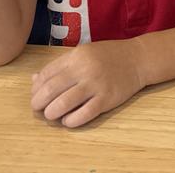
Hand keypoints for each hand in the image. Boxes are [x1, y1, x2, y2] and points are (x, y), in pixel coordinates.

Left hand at [30, 39, 146, 127]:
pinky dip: (70, 121)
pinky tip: (68, 120)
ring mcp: (96, 84)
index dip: (36, 88)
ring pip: (63, 104)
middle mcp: (84, 69)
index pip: (46, 74)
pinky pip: (83, 115)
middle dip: (38, 103)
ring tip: (52, 115)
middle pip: (50, 90)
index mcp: (76, 56)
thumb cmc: (109, 56)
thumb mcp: (84, 53)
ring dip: (51, 113)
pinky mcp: (107, 99)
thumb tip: (35, 80)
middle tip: (39, 108)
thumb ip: (61, 66)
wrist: (139, 59)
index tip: (36, 95)